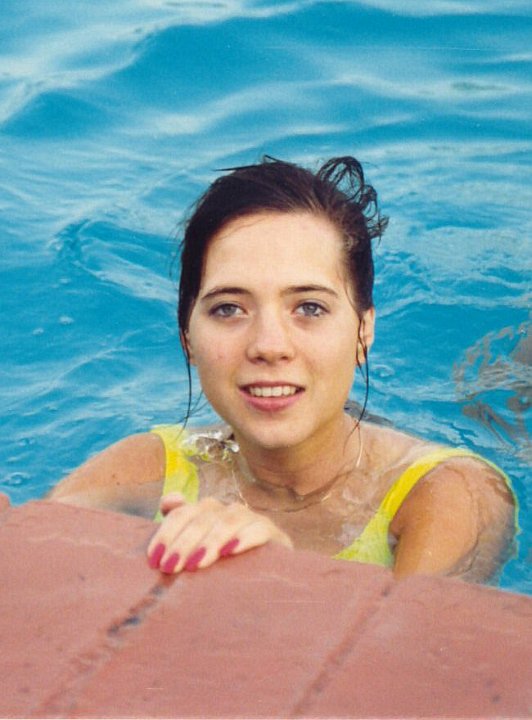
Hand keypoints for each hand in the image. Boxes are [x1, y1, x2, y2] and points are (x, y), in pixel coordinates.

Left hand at [147, 492, 292, 573]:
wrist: (269, 573)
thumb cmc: (224, 565)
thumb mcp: (198, 550)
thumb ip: (180, 526)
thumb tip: (167, 502)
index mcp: (205, 512)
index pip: (181, 513)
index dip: (166, 533)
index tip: (154, 560)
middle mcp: (225, 510)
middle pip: (201, 518)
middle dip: (183, 542)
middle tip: (170, 567)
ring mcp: (249, 519)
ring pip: (227, 521)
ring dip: (210, 541)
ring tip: (196, 563)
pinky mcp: (272, 532)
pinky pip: (258, 529)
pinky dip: (245, 538)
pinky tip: (231, 551)